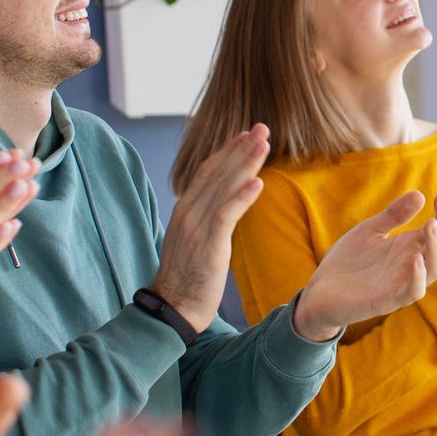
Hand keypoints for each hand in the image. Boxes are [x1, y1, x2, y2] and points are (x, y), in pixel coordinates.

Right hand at [153, 125, 268, 329]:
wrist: (172, 308)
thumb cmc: (187, 275)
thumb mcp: (195, 238)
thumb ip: (206, 217)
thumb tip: (224, 203)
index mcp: (185, 208)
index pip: (208, 171)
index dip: (228, 151)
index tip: (247, 134)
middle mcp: (188, 212)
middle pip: (218, 172)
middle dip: (241, 148)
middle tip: (263, 127)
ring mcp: (196, 227)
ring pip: (223, 187)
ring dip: (245, 163)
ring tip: (264, 143)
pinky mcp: (207, 245)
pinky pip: (225, 215)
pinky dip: (241, 197)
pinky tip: (257, 183)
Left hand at [293, 191, 436, 340]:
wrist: (320, 291)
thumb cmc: (348, 261)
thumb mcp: (370, 230)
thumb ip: (393, 215)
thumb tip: (420, 194)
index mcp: (409, 248)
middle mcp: (410, 266)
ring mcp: (401, 283)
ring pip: (434, 270)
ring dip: (436, 249)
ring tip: (430, 225)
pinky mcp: (387, 300)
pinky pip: (412, 292)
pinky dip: (418, 277)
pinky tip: (415, 258)